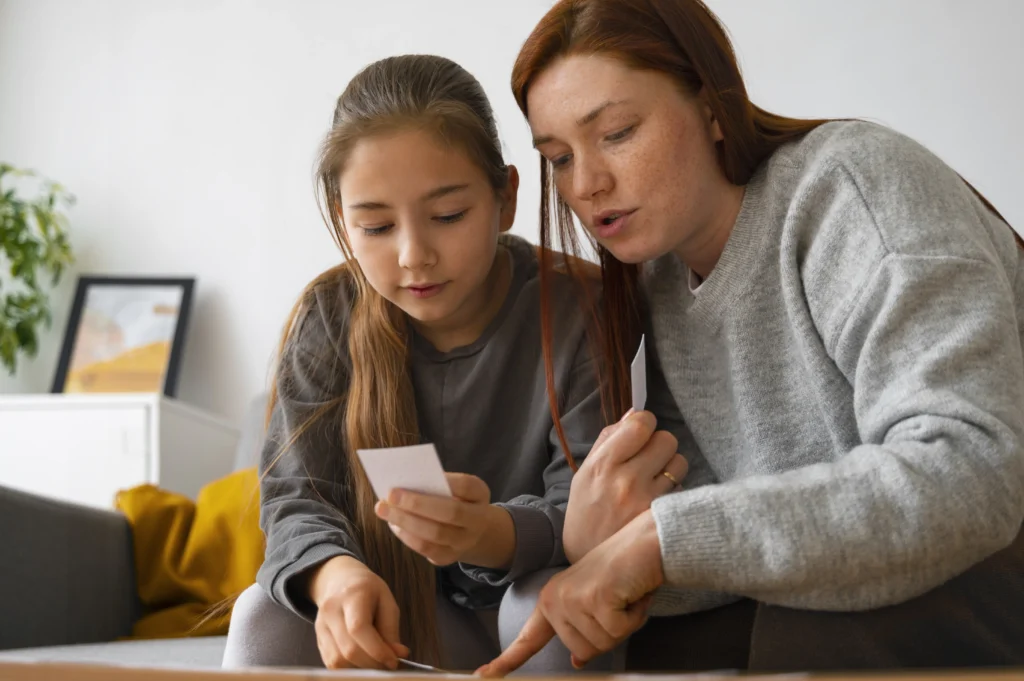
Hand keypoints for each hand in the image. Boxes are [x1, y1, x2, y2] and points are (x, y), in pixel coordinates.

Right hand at [307, 555, 408, 669]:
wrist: (340, 580)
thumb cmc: (368, 591)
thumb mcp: (387, 601)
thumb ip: (391, 629)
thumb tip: (397, 655)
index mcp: (352, 594)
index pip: (359, 628)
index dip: (377, 650)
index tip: (393, 661)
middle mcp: (331, 609)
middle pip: (348, 649)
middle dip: (372, 663)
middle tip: (388, 663)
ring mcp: (320, 625)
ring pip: (338, 660)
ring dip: (360, 668)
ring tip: (375, 661)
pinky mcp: (317, 638)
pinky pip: (331, 662)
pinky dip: (349, 667)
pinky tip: (362, 660)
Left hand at [375, 473, 514, 567]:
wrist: (473, 531)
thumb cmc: (456, 500)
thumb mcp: (456, 488)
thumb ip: (438, 484)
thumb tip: (405, 482)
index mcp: (479, 495)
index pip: (467, 486)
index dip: (446, 480)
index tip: (418, 472)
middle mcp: (477, 520)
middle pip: (450, 513)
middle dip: (418, 503)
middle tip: (391, 494)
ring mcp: (464, 542)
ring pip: (435, 534)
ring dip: (406, 521)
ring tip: (383, 509)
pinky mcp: (449, 557)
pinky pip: (427, 549)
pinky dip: (407, 536)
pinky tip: (393, 524)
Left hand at [477, 510, 664, 676]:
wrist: (646, 542)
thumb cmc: (625, 573)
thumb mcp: (596, 605)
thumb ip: (581, 631)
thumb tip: (577, 662)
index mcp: (551, 600)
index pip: (527, 640)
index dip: (506, 662)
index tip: (482, 676)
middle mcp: (555, 599)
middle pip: (583, 652)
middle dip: (609, 633)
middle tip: (617, 603)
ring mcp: (572, 599)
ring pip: (600, 645)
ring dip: (623, 625)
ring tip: (625, 596)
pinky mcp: (594, 600)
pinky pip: (618, 632)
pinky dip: (633, 617)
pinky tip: (632, 593)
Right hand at [563, 410, 686, 562]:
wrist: (589, 563)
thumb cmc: (587, 513)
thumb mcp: (585, 474)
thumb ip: (608, 440)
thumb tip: (634, 414)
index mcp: (603, 464)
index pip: (641, 423)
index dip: (644, 424)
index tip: (640, 434)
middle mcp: (626, 480)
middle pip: (666, 439)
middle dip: (659, 445)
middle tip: (648, 460)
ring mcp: (648, 501)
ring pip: (680, 463)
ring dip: (670, 468)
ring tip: (654, 482)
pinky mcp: (664, 519)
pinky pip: (683, 489)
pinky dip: (674, 492)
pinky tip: (658, 503)